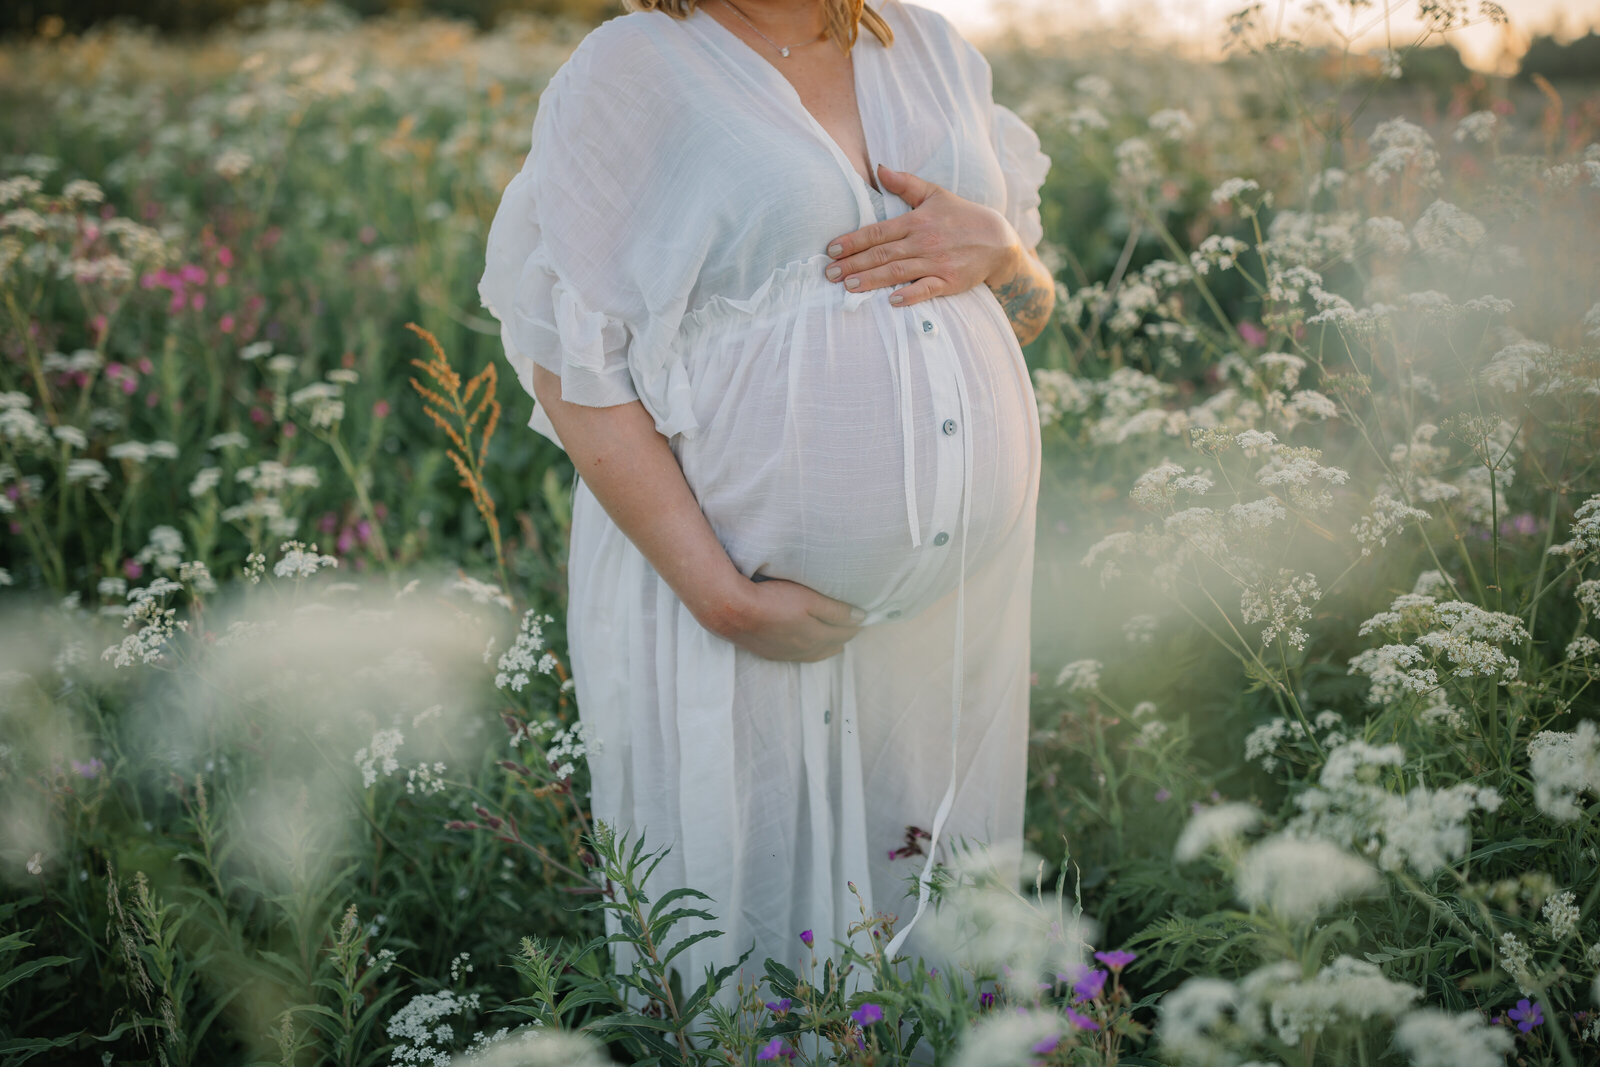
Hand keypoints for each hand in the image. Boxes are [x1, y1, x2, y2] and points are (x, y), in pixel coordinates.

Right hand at [703, 576, 864, 662]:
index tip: (862, 616)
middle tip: (852, 627)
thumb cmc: (772, 599)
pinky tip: (806, 646)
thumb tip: (861, 618)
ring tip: (835, 640)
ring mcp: (785, 653)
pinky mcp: (769, 652)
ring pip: (814, 654)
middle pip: (831, 646)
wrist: (732, 611)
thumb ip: (836, 611)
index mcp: (816, 637)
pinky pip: (796, 656)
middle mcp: (803, 650)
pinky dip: (808, 651)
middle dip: (843, 636)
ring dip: (827, 646)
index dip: (854, 624)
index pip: (843, 633)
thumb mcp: (809, 600)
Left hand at [823, 164, 1026, 307]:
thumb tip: (879, 168)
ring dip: (872, 280)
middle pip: (882, 253)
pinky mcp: (949, 281)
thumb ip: (905, 184)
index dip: (854, 241)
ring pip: (898, 272)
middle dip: (854, 263)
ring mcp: (937, 262)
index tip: (832, 250)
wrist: (998, 240)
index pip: (878, 231)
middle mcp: (924, 241)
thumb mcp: (935, 194)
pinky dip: (911, 295)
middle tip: (829, 274)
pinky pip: (927, 288)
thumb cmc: (962, 217)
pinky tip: (893, 301)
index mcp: (917, 221)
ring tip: (849, 286)